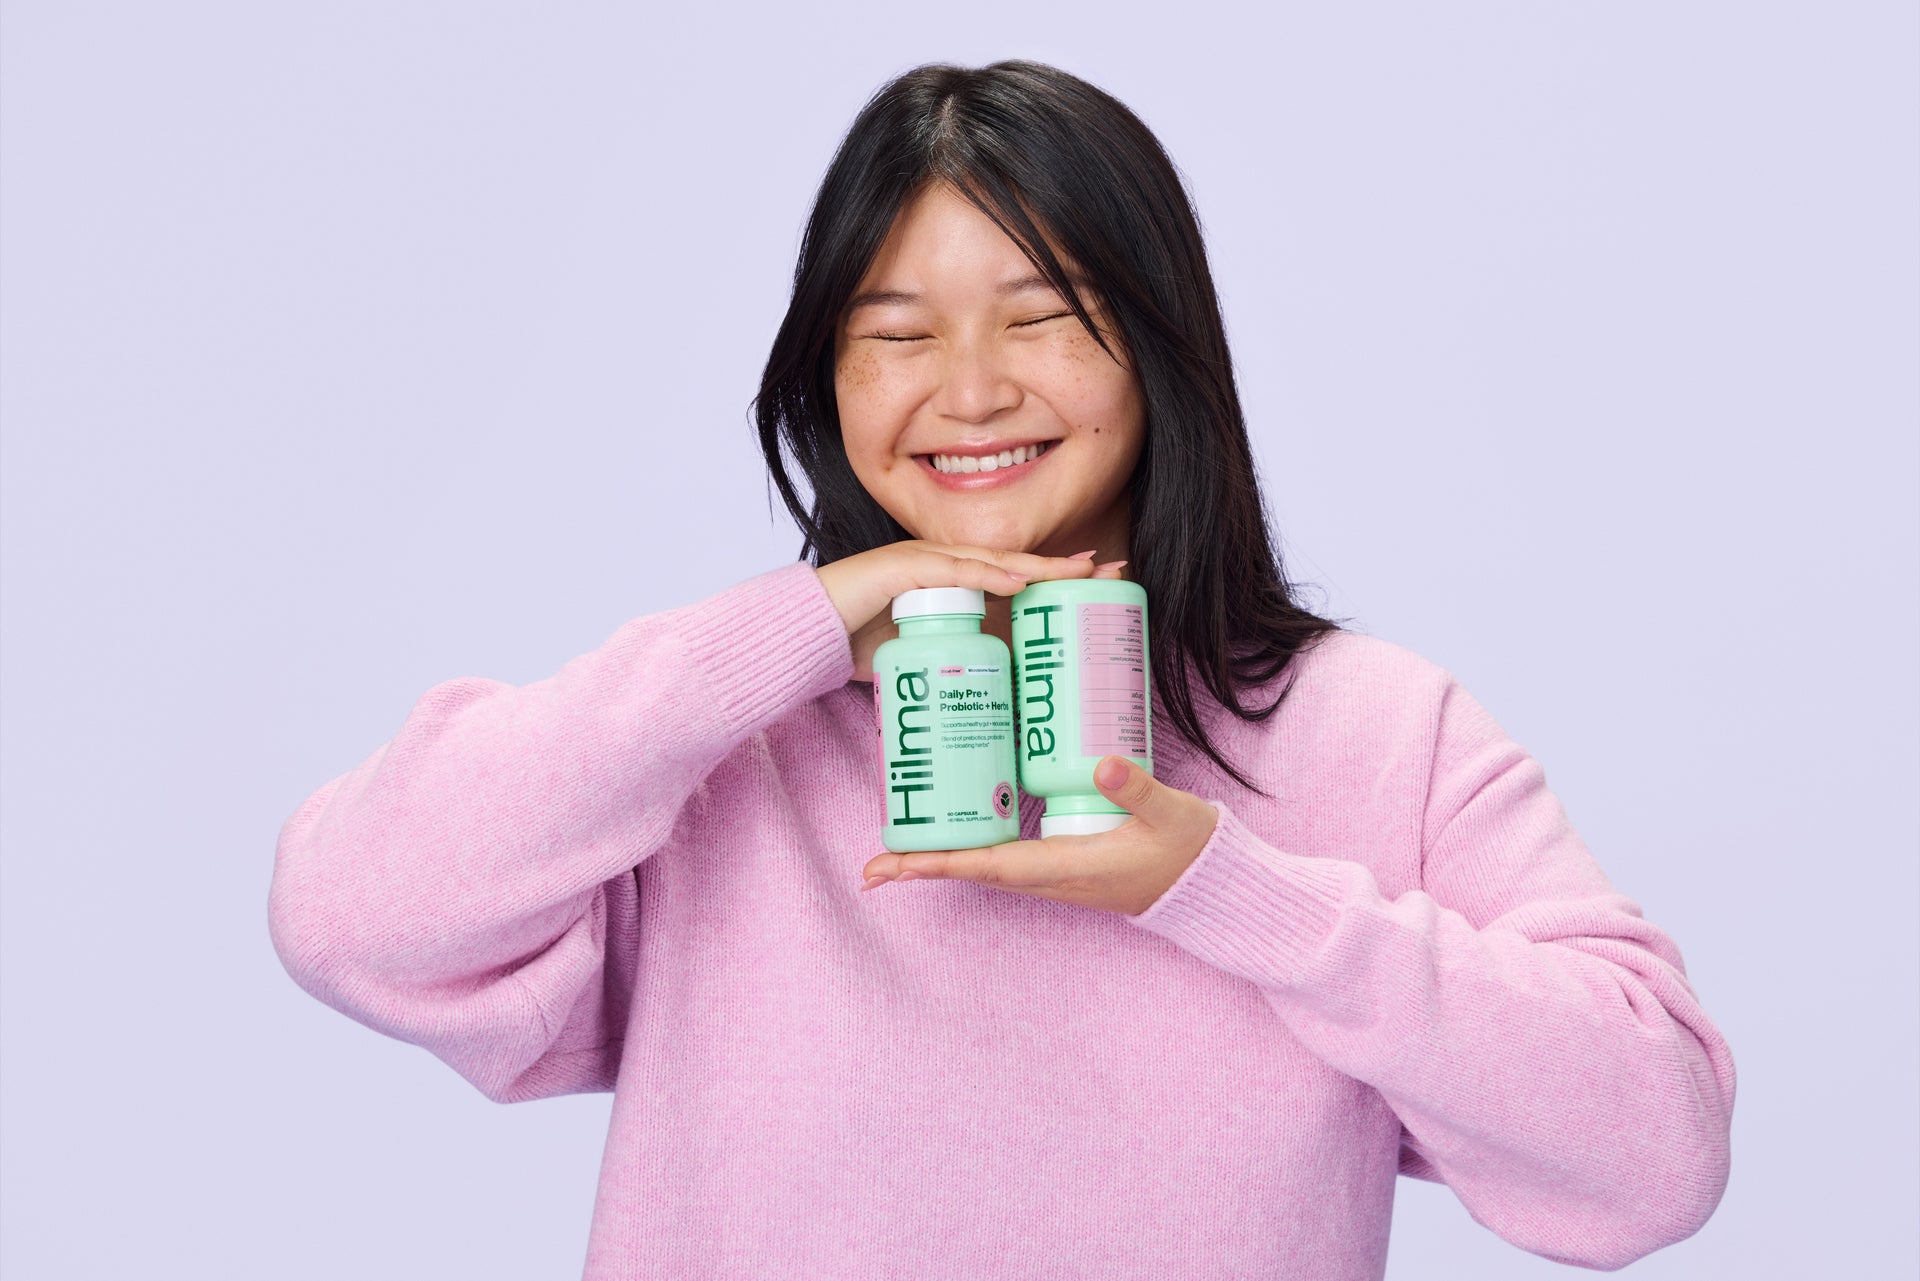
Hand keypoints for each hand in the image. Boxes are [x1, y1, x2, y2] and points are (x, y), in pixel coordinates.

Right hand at [813, 540, 1125, 637]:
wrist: (807, 636)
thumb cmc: (858, 645)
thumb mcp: (925, 657)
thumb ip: (959, 664)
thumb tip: (999, 704)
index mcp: (953, 584)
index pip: (1014, 576)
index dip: (1057, 577)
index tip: (1100, 583)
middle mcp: (944, 566)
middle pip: (1015, 563)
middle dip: (1064, 567)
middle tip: (1113, 570)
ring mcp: (924, 562)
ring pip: (992, 560)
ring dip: (1037, 566)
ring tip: (1078, 571)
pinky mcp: (901, 569)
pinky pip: (953, 571)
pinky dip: (987, 573)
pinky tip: (1018, 578)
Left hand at [859, 756, 1219, 915]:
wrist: (1212, 884)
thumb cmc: (1190, 851)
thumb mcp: (1170, 814)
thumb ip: (1139, 787)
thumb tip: (1103, 763)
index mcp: (1066, 868)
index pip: (988, 866)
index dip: (937, 863)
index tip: (891, 868)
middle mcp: (1051, 877)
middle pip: (973, 870)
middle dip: (923, 866)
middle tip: (871, 863)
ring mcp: (1055, 872)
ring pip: (987, 864)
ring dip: (944, 857)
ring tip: (901, 841)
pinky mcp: (1064, 860)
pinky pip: (1006, 855)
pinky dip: (975, 845)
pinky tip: (964, 820)